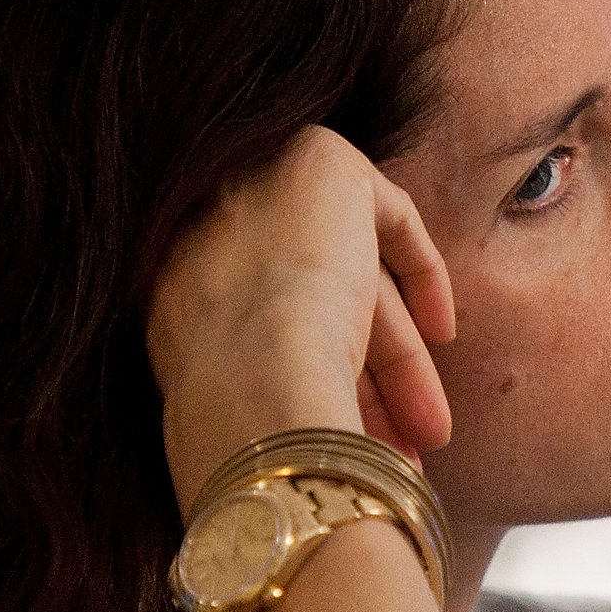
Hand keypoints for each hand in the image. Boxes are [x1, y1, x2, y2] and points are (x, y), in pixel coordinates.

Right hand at [146, 128, 455, 508]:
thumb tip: (306, 449)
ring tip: (429, 438)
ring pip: (349, 277)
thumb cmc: (237, 423)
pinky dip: (420, 271)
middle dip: (365, 386)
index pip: (260, 329)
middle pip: (308, 306)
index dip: (319, 383)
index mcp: (168, 294)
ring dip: (398, 364)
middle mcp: (201, 232)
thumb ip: (258, 401)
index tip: (352, 438)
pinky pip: (387, 214)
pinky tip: (442, 336)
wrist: (252, 376)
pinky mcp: (318, 160)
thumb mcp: (229, 415)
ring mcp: (254, 185)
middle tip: (403, 451)